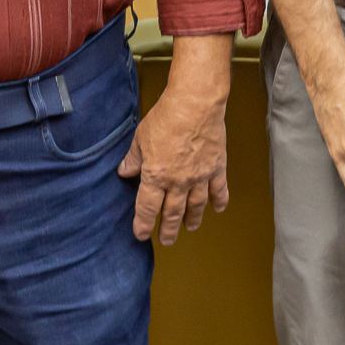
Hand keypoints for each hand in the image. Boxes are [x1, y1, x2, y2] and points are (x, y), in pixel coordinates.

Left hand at [119, 48, 230, 245]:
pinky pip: (219, 190)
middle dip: (168, 229)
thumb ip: (134, 158)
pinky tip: (218, 209)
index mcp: (156, 176)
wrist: (195, 104)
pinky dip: (219, 201)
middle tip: (167, 240)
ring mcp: (200, 177)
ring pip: (196, 206)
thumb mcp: (141, 138)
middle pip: (172, 213)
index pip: (148, 208)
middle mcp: (178, 182)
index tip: (141, 234)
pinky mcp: (216, 167)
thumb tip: (125, 172)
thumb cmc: (167, 117)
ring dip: (192, 220)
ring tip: (190, 228)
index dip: (144, 224)